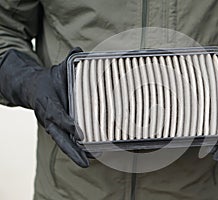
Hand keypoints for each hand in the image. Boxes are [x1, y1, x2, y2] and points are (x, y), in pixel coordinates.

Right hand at [0, 48, 88, 166]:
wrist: (33, 89)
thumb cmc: (48, 80)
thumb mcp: (58, 70)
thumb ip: (69, 62)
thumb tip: (78, 50)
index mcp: (48, 104)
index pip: (57, 115)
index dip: (67, 123)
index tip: (78, 132)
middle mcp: (49, 118)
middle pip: (60, 138)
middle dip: (72, 151)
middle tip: (85, 162)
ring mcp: (53, 126)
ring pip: (63, 143)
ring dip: (75, 154)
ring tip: (89, 163)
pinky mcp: (57, 128)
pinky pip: (66, 140)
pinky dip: (75, 149)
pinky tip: (89, 155)